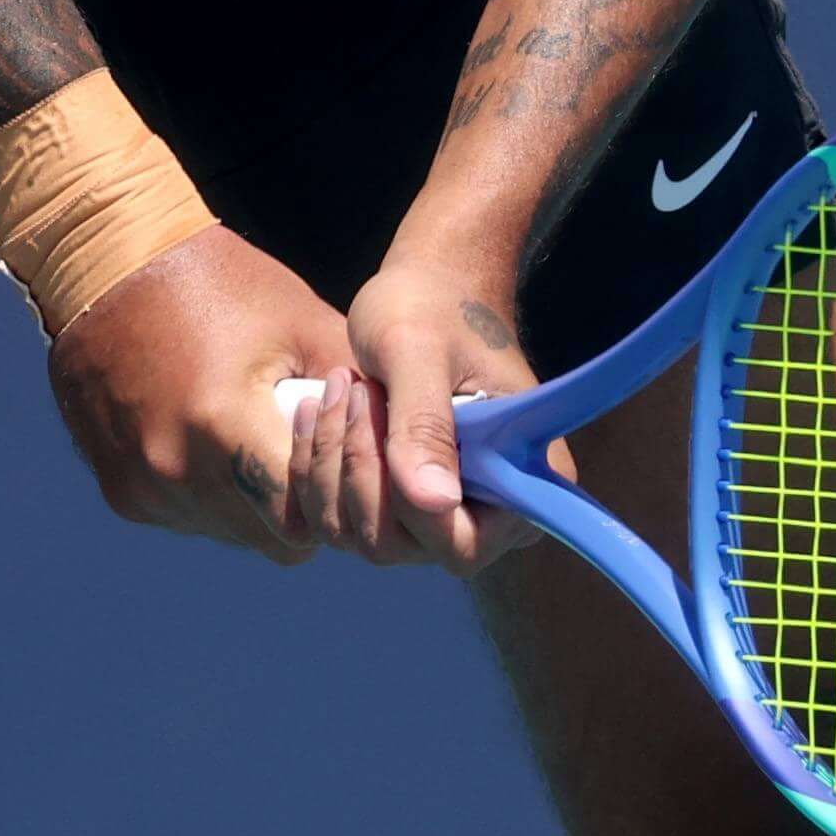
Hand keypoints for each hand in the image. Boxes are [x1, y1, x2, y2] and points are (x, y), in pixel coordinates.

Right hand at [41, 225, 361, 563]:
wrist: (110, 268)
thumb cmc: (219, 283)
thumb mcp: (301, 321)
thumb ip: (355, 391)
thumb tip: (406, 443)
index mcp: (224, 426)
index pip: (305, 514)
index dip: (336, 495)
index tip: (348, 464)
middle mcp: (176, 471)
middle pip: (269, 534)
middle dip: (304, 507)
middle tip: (316, 458)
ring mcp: (143, 488)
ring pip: (230, 533)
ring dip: (256, 506)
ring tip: (265, 443)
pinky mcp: (122, 494)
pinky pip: (190, 519)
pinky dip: (215, 497)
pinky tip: (220, 442)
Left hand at [344, 241, 546, 567]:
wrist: (423, 291)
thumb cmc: (433, 306)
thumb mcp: (419, 353)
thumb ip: (425, 424)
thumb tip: (434, 502)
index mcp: (521, 477)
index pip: (462, 544)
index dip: (407, 503)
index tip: (379, 410)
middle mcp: (487, 512)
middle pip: (400, 545)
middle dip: (358, 470)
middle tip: (352, 391)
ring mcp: (437, 515)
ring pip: (360, 537)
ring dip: (330, 465)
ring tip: (337, 391)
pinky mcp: (396, 506)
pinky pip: (337, 521)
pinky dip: (313, 471)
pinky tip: (313, 412)